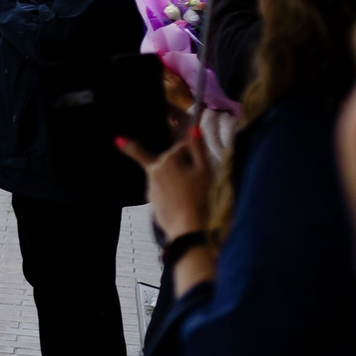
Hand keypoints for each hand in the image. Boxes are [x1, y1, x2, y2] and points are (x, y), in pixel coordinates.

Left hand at [116, 123, 215, 249]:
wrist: (187, 227)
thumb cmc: (201, 196)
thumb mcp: (205, 170)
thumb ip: (198, 148)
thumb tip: (194, 127)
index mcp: (168, 160)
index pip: (182, 147)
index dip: (194, 154)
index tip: (201, 162)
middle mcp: (154, 170)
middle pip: (171, 159)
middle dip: (182, 163)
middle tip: (196, 179)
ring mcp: (150, 185)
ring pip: (165, 174)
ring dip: (175, 177)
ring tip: (189, 192)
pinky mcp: (151, 199)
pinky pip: (162, 189)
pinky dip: (169, 191)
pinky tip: (181, 200)